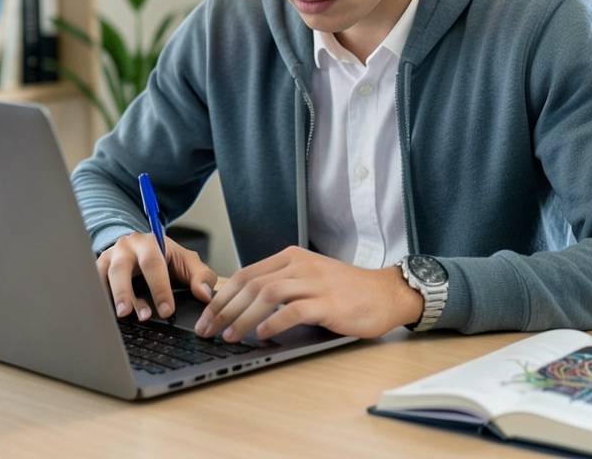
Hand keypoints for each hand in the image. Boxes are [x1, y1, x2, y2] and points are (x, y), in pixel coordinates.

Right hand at [97, 233, 216, 320]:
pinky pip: (93, 285)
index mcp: (148, 242)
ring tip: (123, 316)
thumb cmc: (166, 258)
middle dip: (128, 293)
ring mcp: (108, 258)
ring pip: (103, 277)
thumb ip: (201, 276)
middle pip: (121, 269)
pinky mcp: (98, 271)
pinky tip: (107, 314)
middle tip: (139, 315)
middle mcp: (125, 248)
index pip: (153, 264)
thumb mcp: (187, 263)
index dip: (160, 288)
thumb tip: (204, 294)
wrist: (142, 248)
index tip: (167, 310)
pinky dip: (99, 298)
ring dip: (113, 298)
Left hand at [193, 246, 423, 341]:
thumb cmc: (346, 291)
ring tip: (229, 335)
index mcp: (291, 257)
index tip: (205, 317)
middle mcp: (301, 265)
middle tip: (208, 330)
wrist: (386, 294)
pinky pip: (294, 311)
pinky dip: (274, 323)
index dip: (221, 296)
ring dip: (243, 317)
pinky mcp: (330, 303)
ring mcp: (316, 283)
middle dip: (223, 308)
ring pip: (267, 294)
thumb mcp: (309, 278)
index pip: (246, 274)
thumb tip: (241, 304)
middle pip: (251, 283)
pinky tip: (263, 335)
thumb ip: (280, 284)